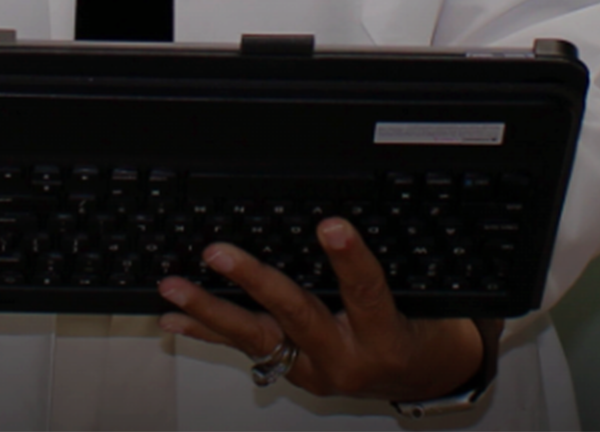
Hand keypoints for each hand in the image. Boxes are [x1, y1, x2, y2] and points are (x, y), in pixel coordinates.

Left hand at [155, 219, 486, 402]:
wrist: (424, 378)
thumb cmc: (422, 334)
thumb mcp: (424, 297)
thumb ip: (380, 268)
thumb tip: (341, 220)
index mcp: (384, 337)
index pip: (366, 292)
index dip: (349, 258)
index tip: (331, 227)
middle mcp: (345, 359)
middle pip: (296, 317)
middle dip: (253, 283)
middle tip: (219, 254)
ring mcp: (315, 370)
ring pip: (257, 338)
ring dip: (211, 310)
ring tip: (175, 288)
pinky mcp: (295, 373)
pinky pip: (247, 350)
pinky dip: (209, 332)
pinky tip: (175, 319)